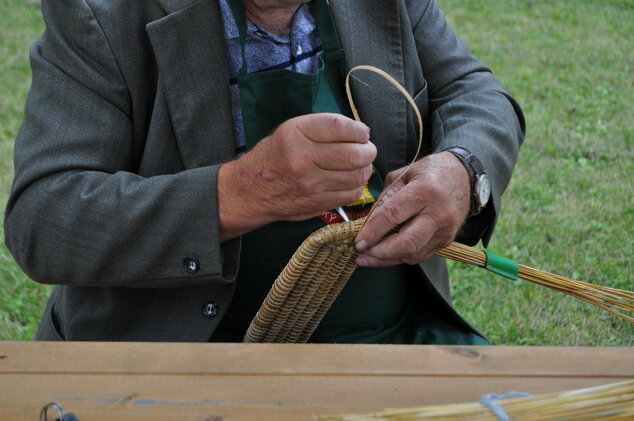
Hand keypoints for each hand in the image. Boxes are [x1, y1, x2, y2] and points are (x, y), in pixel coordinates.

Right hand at [218, 113, 375, 240]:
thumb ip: (324, 128)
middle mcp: (304, 158)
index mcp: (297, 134)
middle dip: (368, 150)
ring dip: (364, 168)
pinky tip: (348, 180)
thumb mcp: (291, 130)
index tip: (362, 132)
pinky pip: (352, 194)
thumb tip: (361, 133)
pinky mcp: (317, 203)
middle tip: (366, 149)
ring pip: (357, 176)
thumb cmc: (275, 155)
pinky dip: (356, 185)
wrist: (251, 190)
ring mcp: (312, 184)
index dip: (360, 130)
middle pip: (355, 154)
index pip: (341, 127)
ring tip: (358, 164)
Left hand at [354, 151, 469, 265]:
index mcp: (425, 191)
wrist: (464, 177)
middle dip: (380, 252)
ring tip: (368, 258)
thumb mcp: (403, 175)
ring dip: (387, 259)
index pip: (393, 216)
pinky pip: (420, 255)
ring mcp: (445, 230)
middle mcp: (439, 213)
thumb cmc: (430, 173)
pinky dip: (400, 257)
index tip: (358, 241)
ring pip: (413, 254)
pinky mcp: (447, 240)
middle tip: (362, 253)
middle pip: (407, 243)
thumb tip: (367, 223)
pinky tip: (385, 255)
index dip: (372, 231)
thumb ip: (385, 198)